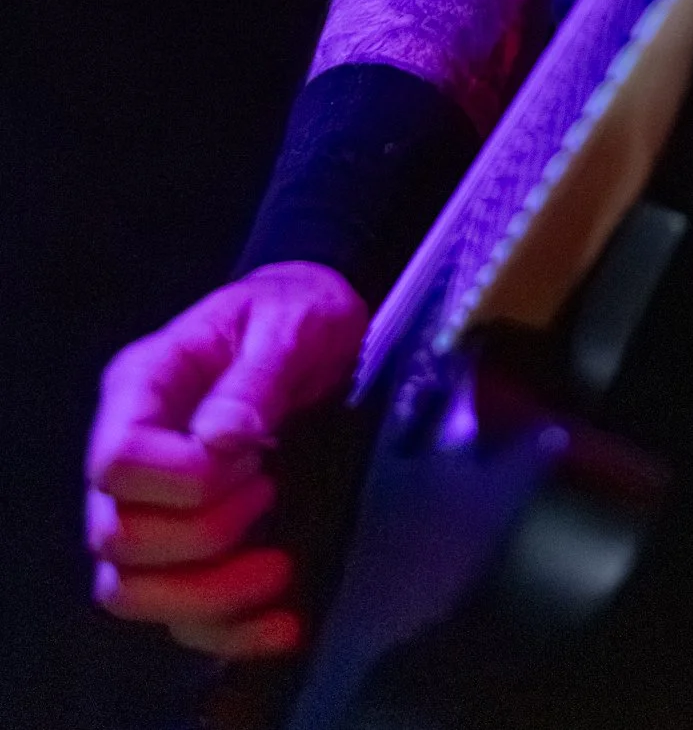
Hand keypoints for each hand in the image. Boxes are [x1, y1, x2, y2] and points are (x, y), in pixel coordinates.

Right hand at [86, 261, 366, 658]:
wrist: (323, 328)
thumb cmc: (298, 311)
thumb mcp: (291, 323)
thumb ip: (256, 377)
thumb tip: (222, 441)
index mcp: (142, 388)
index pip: (117, 463)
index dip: (181, 482)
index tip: (254, 461)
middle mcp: (132, 458)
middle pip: (118, 540)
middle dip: (202, 537)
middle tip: (268, 493)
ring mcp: (153, 510)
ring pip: (133, 591)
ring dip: (208, 597)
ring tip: (279, 567)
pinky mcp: (189, 551)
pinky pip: (179, 618)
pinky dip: (228, 632)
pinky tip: (285, 623)